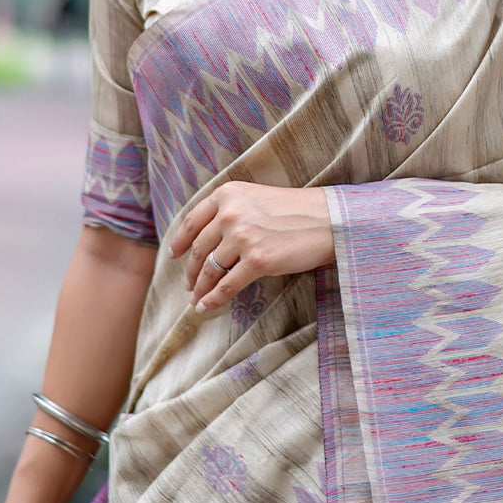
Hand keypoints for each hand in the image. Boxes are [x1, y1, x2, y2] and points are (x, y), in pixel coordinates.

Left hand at [169, 181, 335, 312]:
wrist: (329, 220)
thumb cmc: (297, 211)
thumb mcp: (256, 198)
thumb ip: (232, 211)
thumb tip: (211, 239)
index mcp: (227, 194)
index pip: (193, 221)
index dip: (181, 241)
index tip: (174, 254)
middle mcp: (230, 213)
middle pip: (200, 249)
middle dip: (191, 271)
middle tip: (189, 285)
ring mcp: (242, 237)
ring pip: (210, 270)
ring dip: (200, 288)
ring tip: (197, 300)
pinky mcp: (257, 260)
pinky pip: (227, 285)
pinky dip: (213, 299)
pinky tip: (206, 307)